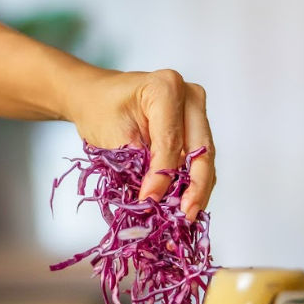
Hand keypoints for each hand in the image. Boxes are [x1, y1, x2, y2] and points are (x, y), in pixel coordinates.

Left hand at [64, 68, 215, 220]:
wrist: (98, 97)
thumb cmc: (101, 109)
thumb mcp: (113, 137)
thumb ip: (138, 165)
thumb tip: (154, 199)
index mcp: (166, 88)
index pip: (171, 141)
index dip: (162, 176)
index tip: (149, 200)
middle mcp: (190, 96)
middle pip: (201, 149)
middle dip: (195, 187)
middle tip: (186, 215)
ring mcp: (197, 112)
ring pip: (205, 157)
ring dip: (198, 189)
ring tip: (187, 216)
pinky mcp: (196, 128)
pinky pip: (199, 158)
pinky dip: (193, 182)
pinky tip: (187, 204)